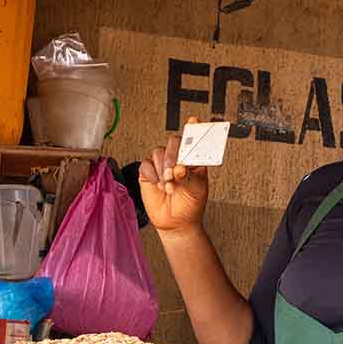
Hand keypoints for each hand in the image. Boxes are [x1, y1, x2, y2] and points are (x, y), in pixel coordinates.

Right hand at [139, 117, 210, 233]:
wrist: (176, 222)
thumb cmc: (190, 205)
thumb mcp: (196, 191)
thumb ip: (188, 178)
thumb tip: (179, 168)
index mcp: (193, 160)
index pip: (194, 140)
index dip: (194, 129)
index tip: (194, 121)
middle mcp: (177, 158)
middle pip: (172, 143)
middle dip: (172, 156)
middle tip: (174, 173)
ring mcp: (162, 164)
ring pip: (157, 152)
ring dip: (162, 170)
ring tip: (168, 186)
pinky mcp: (148, 172)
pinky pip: (146, 164)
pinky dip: (152, 175)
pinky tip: (159, 186)